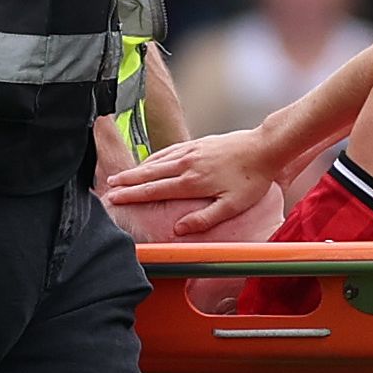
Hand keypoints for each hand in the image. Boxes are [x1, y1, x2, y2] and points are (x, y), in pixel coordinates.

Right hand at [103, 124, 299, 239]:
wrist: (264, 148)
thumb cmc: (252, 180)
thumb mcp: (232, 206)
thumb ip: (204, 219)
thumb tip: (178, 229)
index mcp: (193, 182)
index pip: (155, 190)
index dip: (133, 195)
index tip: (115, 197)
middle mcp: (187, 164)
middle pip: (149, 173)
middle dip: (127, 181)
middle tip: (108, 186)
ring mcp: (191, 151)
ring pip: (157, 161)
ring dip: (137, 169)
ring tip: (121, 176)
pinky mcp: (197, 143)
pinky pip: (169, 151)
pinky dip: (154, 157)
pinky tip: (149, 162)